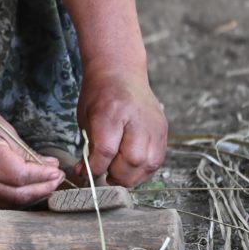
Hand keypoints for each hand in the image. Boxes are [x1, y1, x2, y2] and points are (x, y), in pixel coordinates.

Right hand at [0, 102, 64, 207]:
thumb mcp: (4, 131)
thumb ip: (26, 152)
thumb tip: (50, 166)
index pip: (22, 176)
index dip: (43, 177)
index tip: (58, 172)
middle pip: (18, 195)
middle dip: (42, 189)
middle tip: (58, 179)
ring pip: (10, 202)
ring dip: (32, 195)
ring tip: (47, 184)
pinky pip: (0, 201)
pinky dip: (17, 197)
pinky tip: (29, 188)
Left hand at [73, 71, 167, 186]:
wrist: (121, 73)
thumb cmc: (99, 94)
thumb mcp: (86, 117)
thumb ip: (89, 145)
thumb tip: (86, 173)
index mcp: (112, 112)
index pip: (106, 150)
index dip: (95, 167)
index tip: (86, 172)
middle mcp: (137, 119)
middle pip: (132, 160)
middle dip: (116, 175)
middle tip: (105, 176)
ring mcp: (153, 125)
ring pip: (148, 163)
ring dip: (131, 176)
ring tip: (117, 174)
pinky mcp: (162, 130)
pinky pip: (157, 159)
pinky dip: (143, 170)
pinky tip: (131, 168)